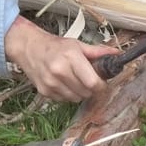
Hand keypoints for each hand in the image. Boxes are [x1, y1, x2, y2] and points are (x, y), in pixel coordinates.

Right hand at [4, 16, 119, 101]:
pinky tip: (62, 83)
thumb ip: (97, 52)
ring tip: (73, 80)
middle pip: (86, 92)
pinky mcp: (44, 91)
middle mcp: (60, 71)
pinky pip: (64, 100)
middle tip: (86, 79)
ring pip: (76, 99)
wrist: (29, 47)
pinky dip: (67, 94)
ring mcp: (51, 83)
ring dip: (79, 92)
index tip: (101, 83)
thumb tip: (117, 54)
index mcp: (71, 57)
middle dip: (90, 88)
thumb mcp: (77, 45)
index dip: (101, 86)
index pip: (93, 82)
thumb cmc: (55, 46)